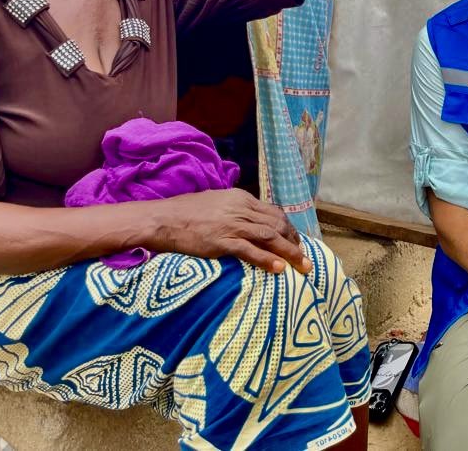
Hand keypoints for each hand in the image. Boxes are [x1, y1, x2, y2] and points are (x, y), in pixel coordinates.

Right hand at [152, 188, 310, 274]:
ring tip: (303, 266)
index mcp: (241, 199)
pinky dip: (267, 260)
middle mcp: (241, 209)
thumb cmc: (186, 212)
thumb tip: (248, 221)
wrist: (163, 218)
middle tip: (305, 257)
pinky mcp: (222, 241)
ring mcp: (232, 225)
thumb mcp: (216, 202)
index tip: (296, 241)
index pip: (274, 213)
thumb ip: (234, 209)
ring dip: (290, 253)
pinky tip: (279, 268)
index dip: (289, 228)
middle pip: (277, 225)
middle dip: (295, 242)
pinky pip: (251, 251)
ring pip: (270, 237)